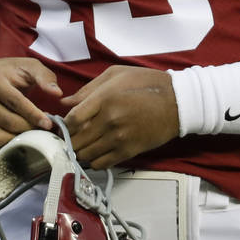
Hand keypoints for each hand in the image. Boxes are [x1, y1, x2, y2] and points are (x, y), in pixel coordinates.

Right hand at [0, 58, 59, 147]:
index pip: (15, 101)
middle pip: (7, 121)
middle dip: (29, 129)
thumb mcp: (27, 66)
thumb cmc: (7, 72)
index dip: (33, 114)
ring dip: (19, 139)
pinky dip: (7, 144)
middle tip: (43, 131)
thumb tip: (57, 93)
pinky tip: (19, 138)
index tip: (48, 124)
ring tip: (33, 135)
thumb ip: (44, 76)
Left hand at [61, 65, 179, 168]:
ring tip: (78, 146)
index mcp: (104, 99)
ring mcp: (119, 139)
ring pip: (86, 155)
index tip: (61, 125)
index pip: (72, 120)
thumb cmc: (147, 84)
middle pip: (76, 140)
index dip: (63, 126)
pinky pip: (101, 164)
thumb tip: (65, 102)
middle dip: (67, 140)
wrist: (178, 102)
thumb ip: (88, 89)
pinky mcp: (128, 151)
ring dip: (78, 152)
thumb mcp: (116, 75)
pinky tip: (93, 154)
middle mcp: (109, 121)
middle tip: (66, 138)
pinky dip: (93, 162)